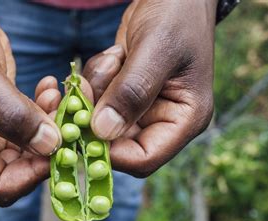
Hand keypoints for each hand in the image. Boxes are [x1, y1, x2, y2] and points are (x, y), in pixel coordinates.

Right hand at [0, 0, 61, 205]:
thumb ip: (13, 115)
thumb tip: (51, 146)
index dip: (32, 175)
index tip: (60, 149)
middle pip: (20, 173)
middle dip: (47, 150)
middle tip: (68, 123)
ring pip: (32, 151)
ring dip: (51, 128)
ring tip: (58, 98)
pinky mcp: (4, 119)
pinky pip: (33, 128)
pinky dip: (46, 113)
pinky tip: (50, 90)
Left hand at [83, 0, 216, 176]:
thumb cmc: (176, 15)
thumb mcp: (155, 50)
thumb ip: (131, 92)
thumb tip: (102, 132)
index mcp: (185, 119)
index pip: (144, 158)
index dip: (111, 152)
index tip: (83, 129)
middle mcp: (163, 120)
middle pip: (116, 142)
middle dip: (95, 115)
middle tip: (83, 88)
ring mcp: (142, 108)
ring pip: (100, 120)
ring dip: (97, 90)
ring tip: (116, 57)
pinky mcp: (125, 94)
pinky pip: (97, 100)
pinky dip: (96, 79)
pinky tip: (115, 55)